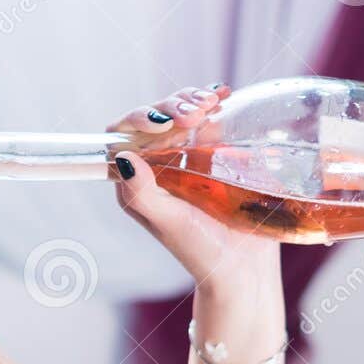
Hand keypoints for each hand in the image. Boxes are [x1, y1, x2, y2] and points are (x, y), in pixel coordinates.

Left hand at [105, 83, 280, 291]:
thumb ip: (142, 193)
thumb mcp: (169, 223)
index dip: (138, 120)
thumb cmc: (201, 250)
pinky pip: (207, 121)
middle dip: (171, 107)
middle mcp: (155, 168)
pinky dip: (212, 104)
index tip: (164, 122)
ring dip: (191, 101)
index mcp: (136, 183)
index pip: (121, 137)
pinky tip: (223, 97)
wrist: (242, 266)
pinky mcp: (212, 156)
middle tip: (195, 113)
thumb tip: (122, 156)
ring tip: (211, 102)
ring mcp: (185, 159)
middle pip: (152, 119)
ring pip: (178, 115)